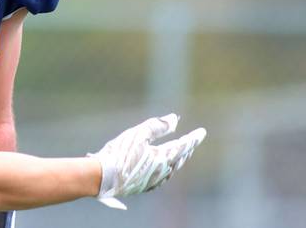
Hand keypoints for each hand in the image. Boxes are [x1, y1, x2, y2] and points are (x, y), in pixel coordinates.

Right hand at [88, 113, 205, 209]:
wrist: (103, 177)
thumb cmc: (120, 153)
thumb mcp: (138, 134)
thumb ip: (157, 126)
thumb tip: (175, 119)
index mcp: (163, 158)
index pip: (184, 146)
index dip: (193, 138)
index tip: (202, 132)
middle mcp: (163, 172)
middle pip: (180, 159)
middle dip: (186, 149)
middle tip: (191, 141)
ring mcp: (154, 181)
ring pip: (172, 169)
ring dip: (178, 159)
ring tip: (180, 153)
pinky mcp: (145, 187)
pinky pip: (163, 176)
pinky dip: (167, 168)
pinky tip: (163, 168)